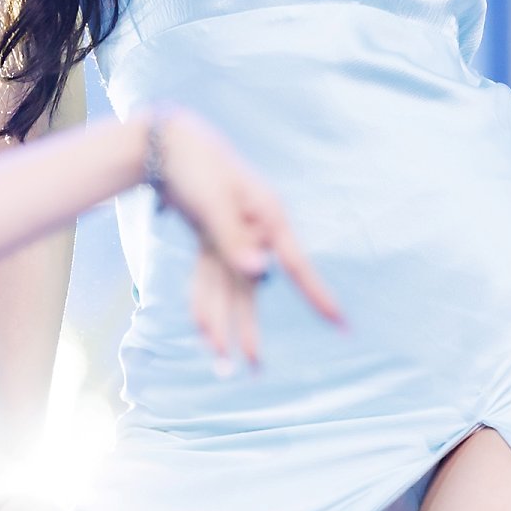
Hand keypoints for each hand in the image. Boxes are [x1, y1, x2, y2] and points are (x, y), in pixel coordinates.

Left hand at [153, 108, 344, 367]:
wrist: (168, 139)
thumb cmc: (196, 164)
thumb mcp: (214, 201)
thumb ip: (236, 239)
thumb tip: (262, 273)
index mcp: (266, 217)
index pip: (296, 265)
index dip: (319, 296)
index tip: (342, 324)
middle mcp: (254, 231)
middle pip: (253, 290)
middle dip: (248, 331)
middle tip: (255, 370)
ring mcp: (233, 235)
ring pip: (229, 290)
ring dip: (223, 326)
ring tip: (223, 364)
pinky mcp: (213, 237)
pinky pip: (210, 278)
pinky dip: (204, 303)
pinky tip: (204, 331)